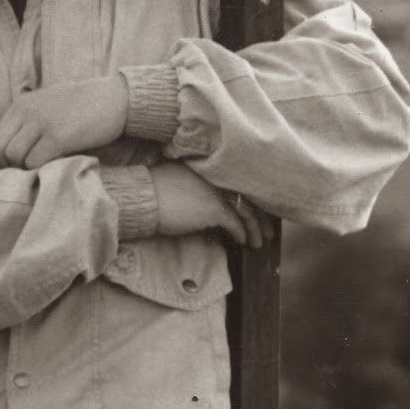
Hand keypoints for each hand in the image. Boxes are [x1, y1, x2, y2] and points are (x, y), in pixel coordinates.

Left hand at [0, 76, 127, 168]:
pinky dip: (41, 171)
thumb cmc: (84, 105)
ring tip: (43, 170)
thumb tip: (12, 153)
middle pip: (0, 150)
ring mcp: (42, 123)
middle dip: (11, 167)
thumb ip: (29, 121)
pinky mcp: (59, 137)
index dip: (2, 160)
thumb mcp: (48, 104)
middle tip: (29, 173)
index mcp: (21, 104)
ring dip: (26, 170)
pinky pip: (35, 162)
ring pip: (15, 157)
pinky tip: (55, 168)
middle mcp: (27, 112)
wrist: (115, 98)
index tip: (18, 168)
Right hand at [151, 164, 273, 246]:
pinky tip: (244, 241)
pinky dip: (242, 233)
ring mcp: (216, 190)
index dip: (250, 198)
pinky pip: (235, 223)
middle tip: (267, 230)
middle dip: (260, 215)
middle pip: (247, 195)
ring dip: (255, 228)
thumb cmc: (153, 193)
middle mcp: (216, 176)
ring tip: (259, 242)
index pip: (238, 182)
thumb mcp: (179, 181)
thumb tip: (211, 203)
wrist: (142, 199)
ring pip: (245, 210)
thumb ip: (199, 186)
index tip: (258, 211)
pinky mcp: (213, 208)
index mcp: (208, 167)